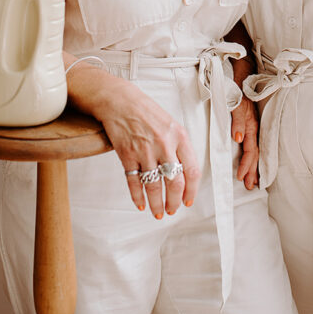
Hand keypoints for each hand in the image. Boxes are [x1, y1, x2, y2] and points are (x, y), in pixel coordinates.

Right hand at [95, 78, 200, 216]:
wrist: (120, 101)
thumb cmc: (146, 112)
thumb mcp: (171, 124)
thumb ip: (178, 146)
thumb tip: (184, 173)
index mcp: (179, 136)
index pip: (192, 170)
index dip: (192, 190)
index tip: (188, 200)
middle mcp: (164, 145)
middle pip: (175, 182)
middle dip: (174, 201)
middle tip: (172, 210)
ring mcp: (145, 151)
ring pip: (154, 187)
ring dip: (157, 204)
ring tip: (158, 212)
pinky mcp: (127, 155)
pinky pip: (134, 182)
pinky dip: (138, 197)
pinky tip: (140, 204)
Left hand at [231, 94, 258, 189]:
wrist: (241, 78)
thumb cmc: (237, 92)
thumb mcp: (236, 105)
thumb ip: (238, 121)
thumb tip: (238, 139)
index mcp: (250, 126)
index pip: (250, 150)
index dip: (246, 164)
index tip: (241, 177)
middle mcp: (254, 128)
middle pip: (255, 154)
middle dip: (253, 171)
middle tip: (250, 186)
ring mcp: (253, 127)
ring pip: (256, 150)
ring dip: (255, 166)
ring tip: (255, 181)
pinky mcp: (250, 124)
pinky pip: (254, 144)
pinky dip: (254, 156)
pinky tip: (253, 162)